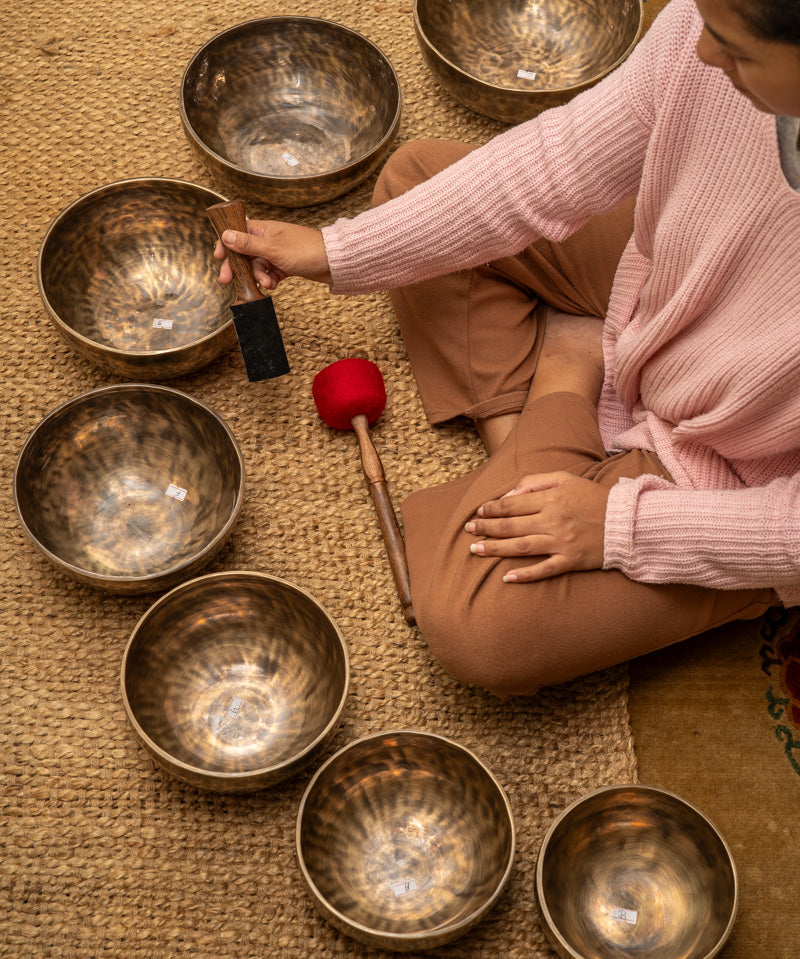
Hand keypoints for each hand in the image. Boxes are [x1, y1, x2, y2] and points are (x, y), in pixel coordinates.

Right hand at [213, 219, 331, 289]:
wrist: (334, 263)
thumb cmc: (306, 250)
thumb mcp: (273, 249)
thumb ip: (249, 244)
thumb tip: (226, 236)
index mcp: (264, 228)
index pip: (237, 232)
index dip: (225, 243)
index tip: (217, 256)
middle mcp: (268, 239)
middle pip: (244, 252)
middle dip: (237, 267)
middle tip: (226, 281)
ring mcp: (276, 252)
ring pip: (257, 266)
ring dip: (258, 277)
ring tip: (266, 284)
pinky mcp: (285, 265)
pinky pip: (270, 273)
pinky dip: (269, 280)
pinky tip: (273, 286)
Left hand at [464, 471, 608, 581]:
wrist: (627, 522)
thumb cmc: (594, 498)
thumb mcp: (567, 479)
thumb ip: (536, 482)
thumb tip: (510, 494)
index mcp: (552, 499)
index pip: (512, 504)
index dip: (492, 508)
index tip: (479, 512)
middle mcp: (554, 521)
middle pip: (511, 526)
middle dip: (486, 528)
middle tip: (468, 531)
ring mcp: (562, 543)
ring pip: (521, 547)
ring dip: (495, 549)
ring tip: (475, 550)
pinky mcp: (571, 561)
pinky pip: (544, 570)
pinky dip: (525, 575)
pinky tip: (507, 578)